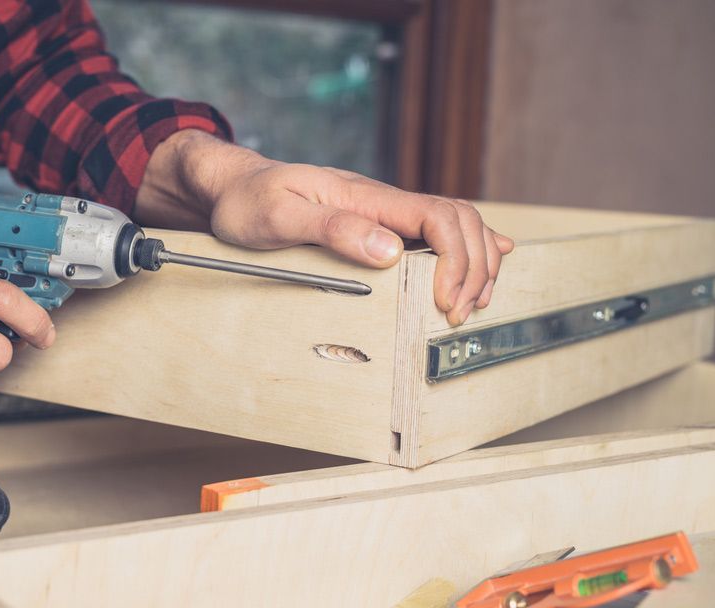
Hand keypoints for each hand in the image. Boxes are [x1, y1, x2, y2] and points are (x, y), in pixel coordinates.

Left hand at [136, 131, 513, 325]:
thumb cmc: (249, 201)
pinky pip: (434, 233)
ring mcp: (383, 213)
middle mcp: (383, 202)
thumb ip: (333, 228)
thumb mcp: (280, 214)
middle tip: (459, 313)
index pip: (438, 216)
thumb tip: (388, 249)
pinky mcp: (377, 226)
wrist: (232, 188)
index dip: (455, 259)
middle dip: (472, 268)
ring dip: (475, 261)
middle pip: (459, 221)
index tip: (444, 298)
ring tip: (475, 300)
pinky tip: (483, 264)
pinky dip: (466, 250)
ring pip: (455, 226)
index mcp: (366, 197)